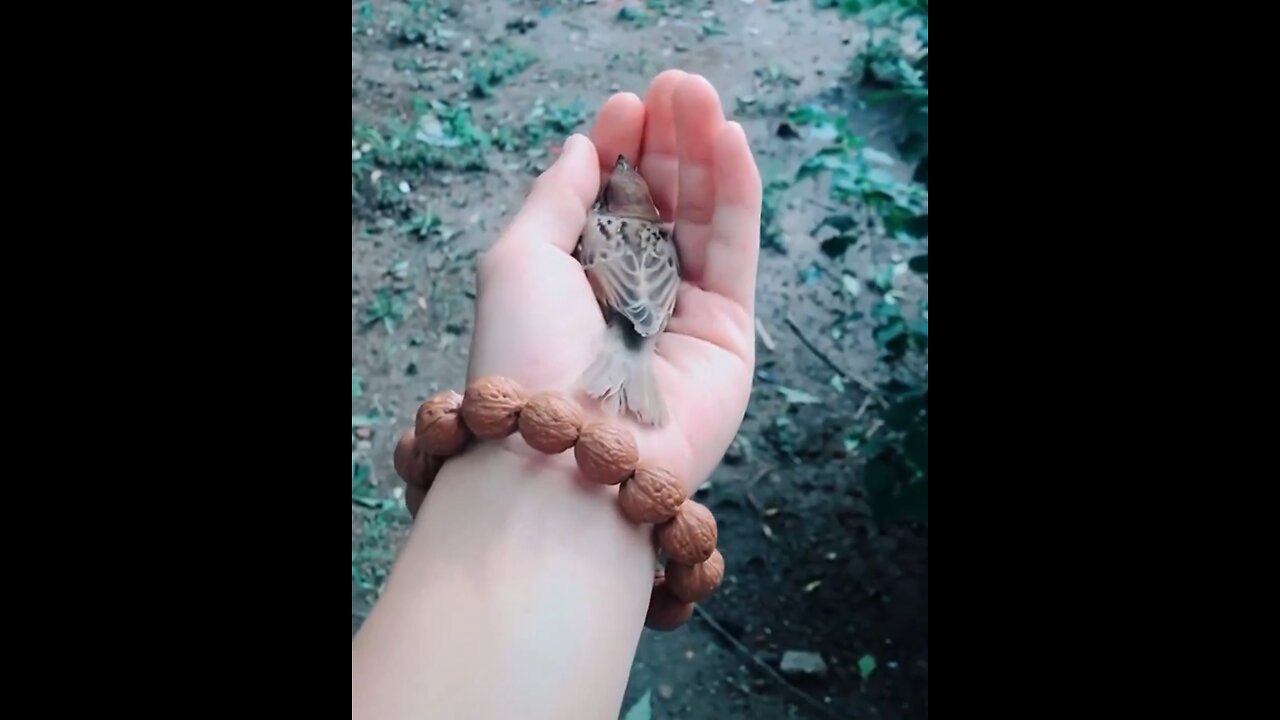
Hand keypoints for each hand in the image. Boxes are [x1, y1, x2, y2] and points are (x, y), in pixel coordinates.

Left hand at [468, 71, 762, 490]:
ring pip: (700, 220)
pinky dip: (737, 195)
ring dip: (704, 155)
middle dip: (667, 143)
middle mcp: (629, 300)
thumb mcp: (518, 258)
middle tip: (676, 85)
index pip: (607, 204)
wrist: (565, 451)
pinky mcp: (727, 334)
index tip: (627, 103)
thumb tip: (581, 145)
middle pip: (659, 206)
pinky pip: (735, 251)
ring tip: (701, 96)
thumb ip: (556, 198)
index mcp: (574, 284)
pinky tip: (731, 142)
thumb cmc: (525, 355)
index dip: (619, 150)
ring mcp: (680, 316)